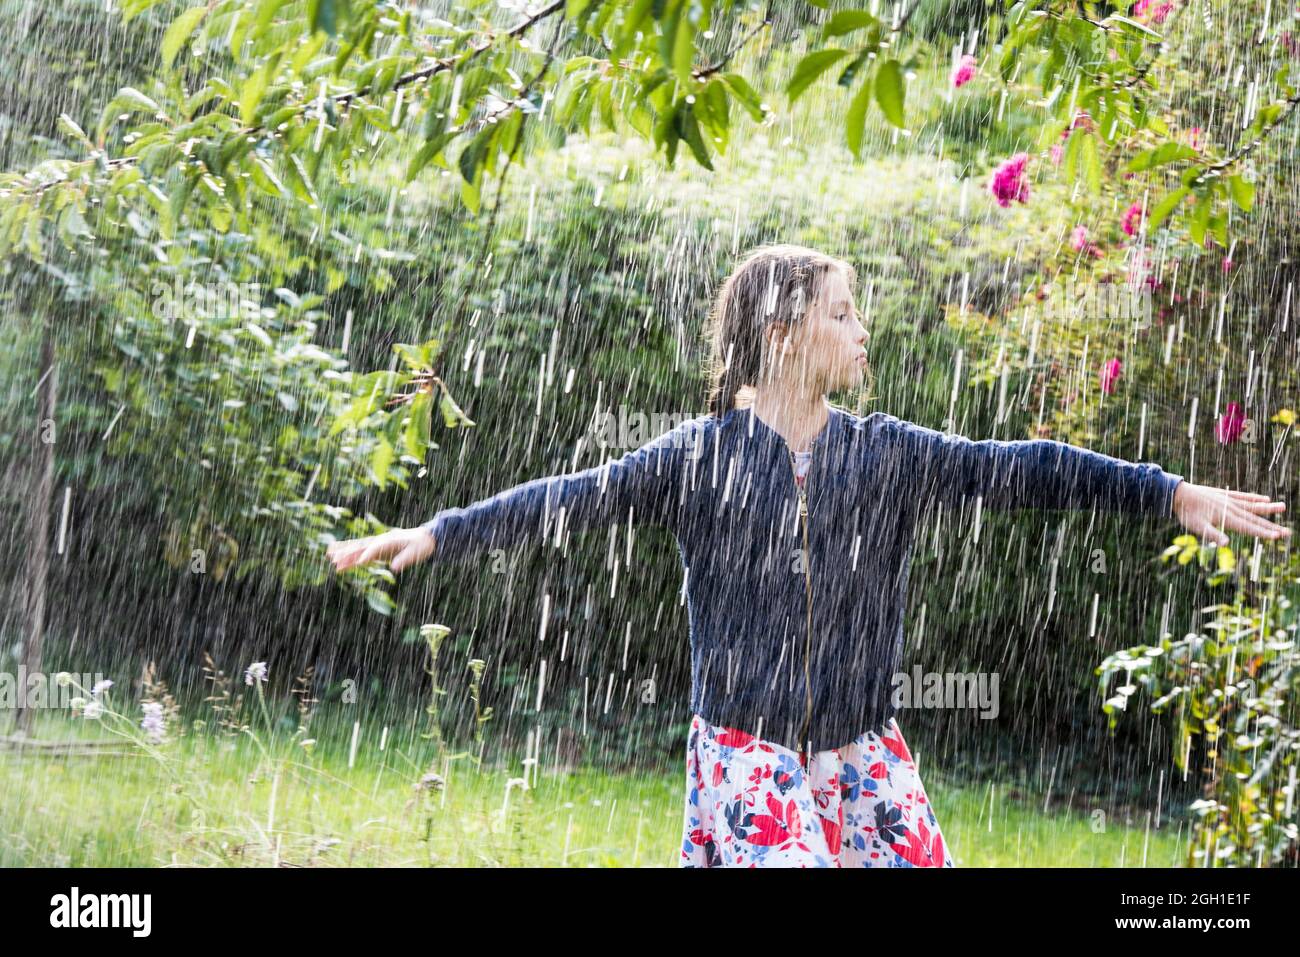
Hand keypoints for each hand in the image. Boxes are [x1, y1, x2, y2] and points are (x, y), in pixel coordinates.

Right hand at [326, 527, 435, 573]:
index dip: (367, 554)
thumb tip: (395, 567)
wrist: (425, 538)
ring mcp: (377, 545)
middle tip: (334, 558)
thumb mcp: (416, 553)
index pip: (375, 548)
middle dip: (348, 552)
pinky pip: (361, 554)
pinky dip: (350, 558)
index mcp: (389, 540)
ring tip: (329, 555)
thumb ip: (405, 559)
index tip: (359, 562)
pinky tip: (340, 563)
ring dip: (344, 553)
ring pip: (357, 548)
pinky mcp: (377, 551)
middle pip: (361, 546)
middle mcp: (380, 541)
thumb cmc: (422, 545)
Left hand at [1172, 482, 1290, 546]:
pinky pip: (1243, 497)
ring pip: (1253, 505)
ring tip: (1283, 507)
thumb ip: (1212, 534)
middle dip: (1271, 526)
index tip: (1278, 537)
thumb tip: (1226, 543)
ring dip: (1268, 508)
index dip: (1263, 533)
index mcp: (1227, 517)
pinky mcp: (1226, 495)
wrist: (1178, 493)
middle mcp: (1232, 508)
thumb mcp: (1197, 527)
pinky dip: (1254, 498)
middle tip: (1288, 532)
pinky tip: (1264, 498)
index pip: (1249, 528)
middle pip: (1255, 519)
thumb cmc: (1187, 513)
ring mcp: (1230, 500)